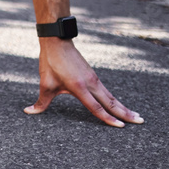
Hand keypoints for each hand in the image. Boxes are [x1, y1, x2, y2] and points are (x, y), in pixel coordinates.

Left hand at [25, 38, 143, 126]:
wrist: (57, 42)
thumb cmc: (51, 63)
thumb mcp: (45, 83)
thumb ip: (41, 102)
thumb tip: (28, 112)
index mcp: (79, 87)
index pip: (96, 107)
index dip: (108, 118)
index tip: (121, 127)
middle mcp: (90, 83)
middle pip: (111, 102)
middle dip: (126, 113)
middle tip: (140, 122)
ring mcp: (94, 79)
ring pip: (111, 97)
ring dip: (124, 107)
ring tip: (137, 116)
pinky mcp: (93, 76)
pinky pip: (107, 91)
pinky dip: (116, 100)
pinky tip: (121, 105)